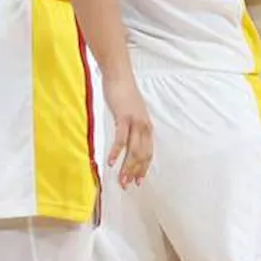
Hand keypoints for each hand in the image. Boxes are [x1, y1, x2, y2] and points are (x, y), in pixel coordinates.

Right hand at [103, 74, 152, 188]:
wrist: (119, 75)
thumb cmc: (123, 94)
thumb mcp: (131, 113)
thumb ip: (131, 127)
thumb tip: (127, 141)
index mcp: (146, 126)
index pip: (148, 152)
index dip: (144, 168)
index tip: (138, 181)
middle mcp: (144, 126)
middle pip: (142, 154)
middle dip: (135, 172)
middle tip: (128, 185)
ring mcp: (135, 121)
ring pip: (134, 150)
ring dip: (127, 167)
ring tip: (121, 180)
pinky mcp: (124, 117)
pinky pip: (122, 138)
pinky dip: (117, 151)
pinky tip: (112, 162)